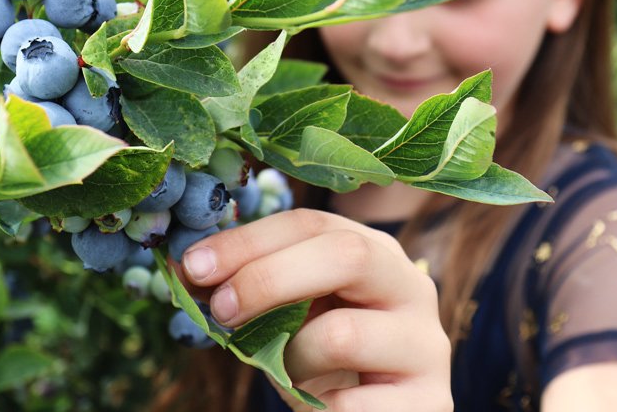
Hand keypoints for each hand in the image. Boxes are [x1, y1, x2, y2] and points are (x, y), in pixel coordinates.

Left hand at [178, 208, 452, 411]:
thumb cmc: (323, 359)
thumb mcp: (291, 313)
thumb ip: (250, 287)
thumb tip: (187, 269)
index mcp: (376, 251)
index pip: (311, 224)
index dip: (248, 241)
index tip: (194, 266)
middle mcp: (411, 286)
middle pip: (346, 255)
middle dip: (269, 278)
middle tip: (223, 310)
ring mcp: (428, 345)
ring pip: (342, 334)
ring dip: (290, 359)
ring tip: (287, 375)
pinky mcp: (430, 402)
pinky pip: (350, 405)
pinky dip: (315, 409)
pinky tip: (319, 407)